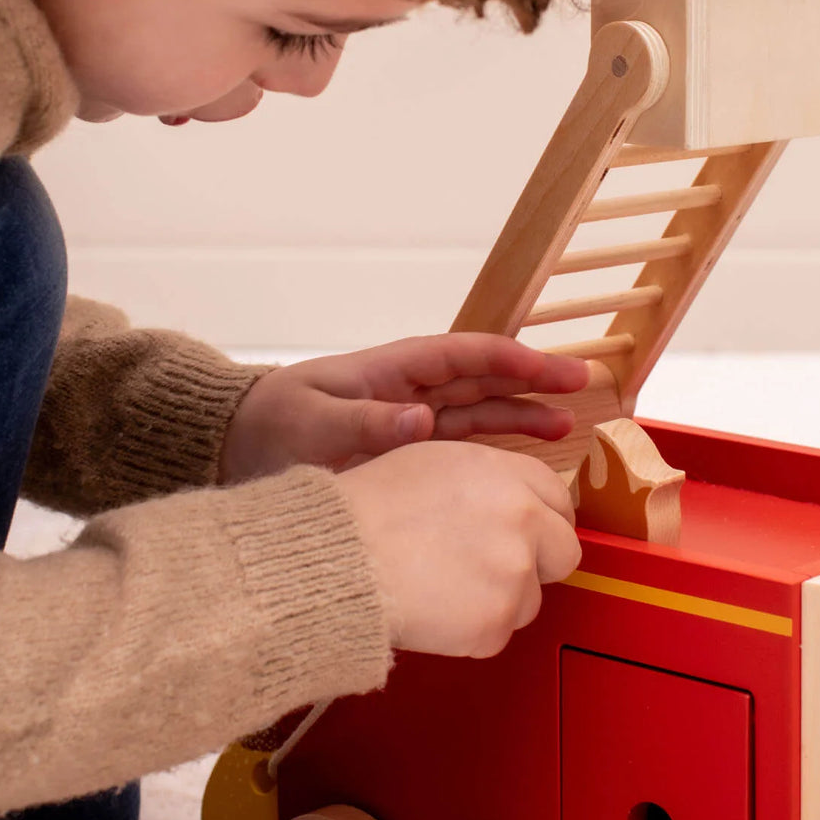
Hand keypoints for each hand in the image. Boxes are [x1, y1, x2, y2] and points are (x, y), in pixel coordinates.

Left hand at [218, 334, 588, 482]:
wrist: (236, 452)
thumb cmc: (268, 426)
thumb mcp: (310, 422)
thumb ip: (363, 424)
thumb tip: (422, 419)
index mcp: (391, 370)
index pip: (464, 356)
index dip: (513, 359)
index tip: (554, 368)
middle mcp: (407, 394)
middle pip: (481, 382)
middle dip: (531, 382)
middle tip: (583, 388)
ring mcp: (407, 426)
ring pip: (476, 416)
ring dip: (519, 418)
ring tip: (566, 428)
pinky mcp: (401, 457)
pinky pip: (455, 450)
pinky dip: (489, 452)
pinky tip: (519, 463)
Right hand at [338, 441, 580, 657]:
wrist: (337, 559)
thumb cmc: (364, 510)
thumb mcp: (428, 463)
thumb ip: (484, 482)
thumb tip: (509, 504)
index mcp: (504, 473)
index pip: (558, 499)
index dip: (543, 522)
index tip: (528, 538)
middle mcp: (521, 517)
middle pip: (563, 552)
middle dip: (536, 566)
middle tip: (489, 573)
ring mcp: (514, 572)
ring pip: (529, 600)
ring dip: (497, 603)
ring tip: (441, 590)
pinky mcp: (496, 621)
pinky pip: (497, 634)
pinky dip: (470, 633)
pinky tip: (432, 611)